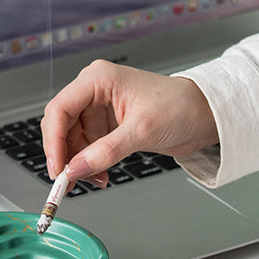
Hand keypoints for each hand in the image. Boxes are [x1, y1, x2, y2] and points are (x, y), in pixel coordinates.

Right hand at [40, 59, 218, 184]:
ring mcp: (98, 108)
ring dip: (78, 162)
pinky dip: (89, 162)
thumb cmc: (181, 106)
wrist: (205, 114)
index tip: (58, 167)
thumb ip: (105, 151)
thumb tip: (76, 169)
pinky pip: (85, 145)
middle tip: (67, 179)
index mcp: (97, 79)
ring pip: (71, 138)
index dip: (53, 140)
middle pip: (61, 124)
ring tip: (93, 179)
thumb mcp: (142, 130)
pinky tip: (99, 174)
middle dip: (64, 154)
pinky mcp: (105, 124)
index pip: (60, 109)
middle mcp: (93, 91)